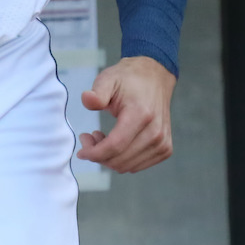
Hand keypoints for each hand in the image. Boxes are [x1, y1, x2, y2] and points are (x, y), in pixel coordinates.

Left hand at [77, 56, 175, 172]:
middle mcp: (155, 132)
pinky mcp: (164, 149)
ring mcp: (162, 142)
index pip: (115, 146)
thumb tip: (87, 99)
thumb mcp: (108, 79)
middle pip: (120, 160)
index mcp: (141, 114)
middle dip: (98, 155)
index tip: (80, 151)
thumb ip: (97, 91)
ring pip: (127, 166)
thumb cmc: (128, 79)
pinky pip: (137, 166)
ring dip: (109, 158)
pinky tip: (114, 143)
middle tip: (87, 138)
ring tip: (99, 138)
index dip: (94, 153)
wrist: (154, 77)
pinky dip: (122, 160)